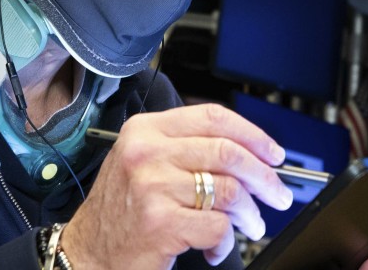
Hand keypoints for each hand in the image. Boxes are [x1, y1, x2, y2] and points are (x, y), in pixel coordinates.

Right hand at [62, 104, 293, 268]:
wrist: (89, 251)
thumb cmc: (121, 209)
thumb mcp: (143, 162)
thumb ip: (185, 148)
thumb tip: (248, 153)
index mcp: (145, 130)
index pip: (212, 117)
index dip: (252, 134)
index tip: (273, 153)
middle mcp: (147, 152)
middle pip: (228, 152)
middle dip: (264, 177)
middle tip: (277, 194)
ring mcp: (152, 186)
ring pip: (229, 191)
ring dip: (249, 213)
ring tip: (250, 225)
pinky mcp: (161, 223)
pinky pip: (217, 227)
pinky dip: (226, 241)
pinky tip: (215, 247)